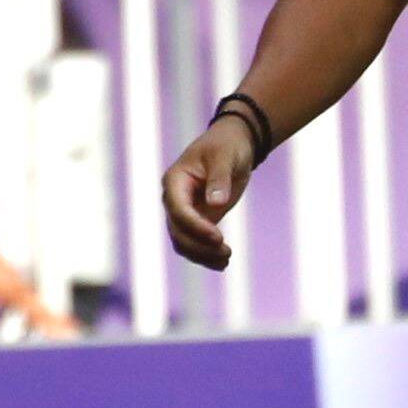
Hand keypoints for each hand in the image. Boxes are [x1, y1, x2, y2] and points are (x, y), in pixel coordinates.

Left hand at [0, 230, 66, 335]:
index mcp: (15, 290)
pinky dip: (34, 311)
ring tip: (61, 329)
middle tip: (77, 333)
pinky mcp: (7, 283)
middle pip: (44, 309)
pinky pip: (26, 301)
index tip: (69, 335)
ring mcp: (14, 284)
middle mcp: (19, 288)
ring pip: (36, 304)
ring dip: (47, 317)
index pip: (40, 313)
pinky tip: (33, 317)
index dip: (54, 325)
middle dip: (59, 322)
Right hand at [162, 113, 260, 268]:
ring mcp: (184, 211)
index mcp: (175, 181)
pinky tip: (223, 262)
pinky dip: (206, 254)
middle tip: (226, 252)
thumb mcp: (224, 157)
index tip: (218, 237)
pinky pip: (195, 243)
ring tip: (226, 260)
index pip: (178, 210)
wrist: (233, 145)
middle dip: (199, 246)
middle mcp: (175, 199)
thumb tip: (215, 204)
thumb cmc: (226, 146)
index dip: (195, 227)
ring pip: (183, 242)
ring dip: (202, 255)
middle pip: (178, 232)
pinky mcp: (198, 219)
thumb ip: (219, 178)